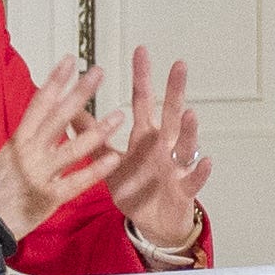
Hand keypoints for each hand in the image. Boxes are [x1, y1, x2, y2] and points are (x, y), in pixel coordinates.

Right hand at [0, 49, 119, 242]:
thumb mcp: (7, 156)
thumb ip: (28, 139)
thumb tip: (43, 117)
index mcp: (18, 140)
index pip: (39, 103)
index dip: (55, 81)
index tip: (70, 61)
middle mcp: (29, 153)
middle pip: (58, 117)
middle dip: (79, 93)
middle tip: (98, 73)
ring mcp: (39, 174)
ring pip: (73, 149)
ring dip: (97, 131)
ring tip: (118, 116)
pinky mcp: (48, 198)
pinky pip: (77, 182)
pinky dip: (96, 170)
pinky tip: (113, 159)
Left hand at [105, 50, 207, 255]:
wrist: (153, 224)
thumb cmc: (135, 188)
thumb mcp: (109, 161)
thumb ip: (92, 136)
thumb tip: (69, 111)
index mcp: (145, 137)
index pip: (143, 101)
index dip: (141, 77)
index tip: (140, 50)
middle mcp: (164, 146)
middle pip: (170, 114)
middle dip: (175, 90)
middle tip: (179, 65)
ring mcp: (176, 166)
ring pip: (185, 144)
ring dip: (189, 129)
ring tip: (190, 113)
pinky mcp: (184, 190)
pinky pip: (193, 178)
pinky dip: (200, 170)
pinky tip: (205, 160)